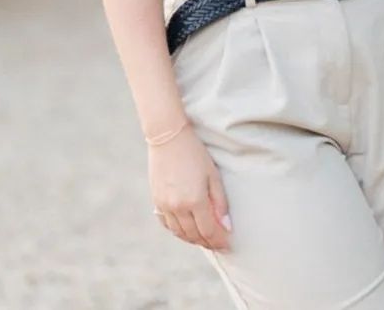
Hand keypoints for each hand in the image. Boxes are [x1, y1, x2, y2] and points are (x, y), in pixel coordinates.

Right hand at [149, 123, 232, 250]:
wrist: (168, 137)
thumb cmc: (195, 153)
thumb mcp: (213, 175)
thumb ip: (220, 202)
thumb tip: (226, 226)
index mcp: (194, 201)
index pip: (209, 231)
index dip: (219, 241)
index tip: (227, 245)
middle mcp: (178, 207)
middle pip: (194, 235)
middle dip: (208, 242)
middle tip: (218, 244)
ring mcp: (164, 205)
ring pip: (180, 233)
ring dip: (193, 239)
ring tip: (204, 238)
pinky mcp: (156, 201)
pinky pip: (167, 224)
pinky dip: (177, 231)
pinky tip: (186, 229)